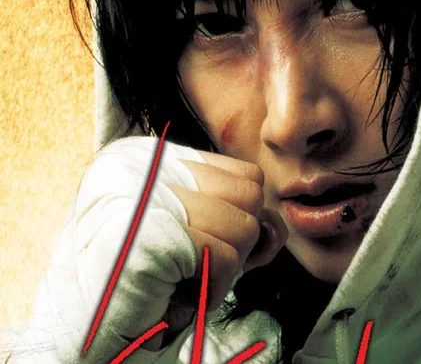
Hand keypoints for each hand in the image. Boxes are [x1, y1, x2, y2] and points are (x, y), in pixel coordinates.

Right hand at [155, 151, 287, 347]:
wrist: (76, 334)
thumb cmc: (137, 286)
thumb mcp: (192, 235)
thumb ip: (235, 218)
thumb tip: (275, 225)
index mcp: (148, 156)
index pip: (243, 173)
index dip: (244, 218)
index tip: (213, 248)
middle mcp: (141, 164)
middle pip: (251, 193)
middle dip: (240, 241)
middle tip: (199, 267)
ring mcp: (142, 195)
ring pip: (245, 225)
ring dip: (227, 267)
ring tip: (183, 280)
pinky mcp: (147, 234)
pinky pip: (226, 257)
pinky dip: (214, 287)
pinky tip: (176, 295)